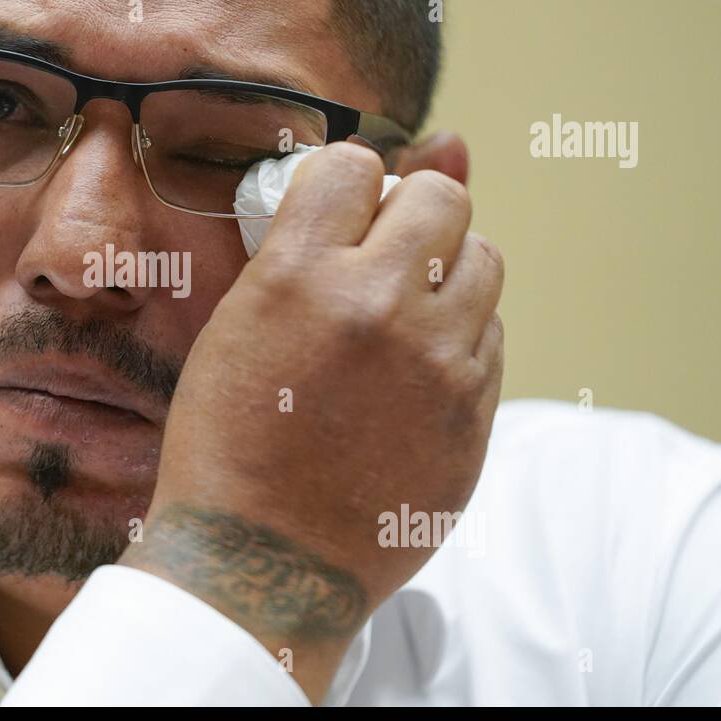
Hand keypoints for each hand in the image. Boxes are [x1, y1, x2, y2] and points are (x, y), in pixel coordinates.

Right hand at [120, 133, 503, 702]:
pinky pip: (490, 336)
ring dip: (444, 274)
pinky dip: (457, 341)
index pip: (357, 166)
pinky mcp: (474, 415)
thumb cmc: (230, 441)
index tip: (337, 216)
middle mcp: (376, 307)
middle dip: (411, 215)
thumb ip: (311, 242)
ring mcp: (435, 363)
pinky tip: (409, 380)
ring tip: (400, 319)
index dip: (345, 188)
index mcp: (298, 277)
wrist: (260, 561)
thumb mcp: (239, 326)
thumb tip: (415, 160)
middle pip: (442, 199)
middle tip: (381, 258)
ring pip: (482, 260)